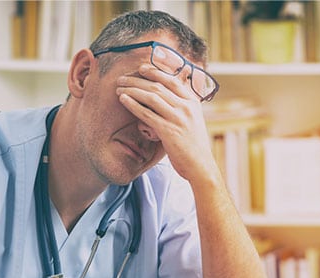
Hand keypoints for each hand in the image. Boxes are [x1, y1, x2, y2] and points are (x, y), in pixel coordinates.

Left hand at [115, 64, 218, 182]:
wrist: (200, 165)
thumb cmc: (193, 145)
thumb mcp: (192, 120)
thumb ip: (181, 107)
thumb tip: (167, 97)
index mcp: (193, 102)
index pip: (172, 80)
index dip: (155, 72)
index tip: (141, 68)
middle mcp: (186, 107)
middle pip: (158, 86)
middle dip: (137, 80)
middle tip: (123, 78)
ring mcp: (178, 118)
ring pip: (151, 97)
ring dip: (132, 89)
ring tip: (119, 87)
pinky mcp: (169, 131)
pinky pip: (147, 113)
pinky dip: (133, 104)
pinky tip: (123, 99)